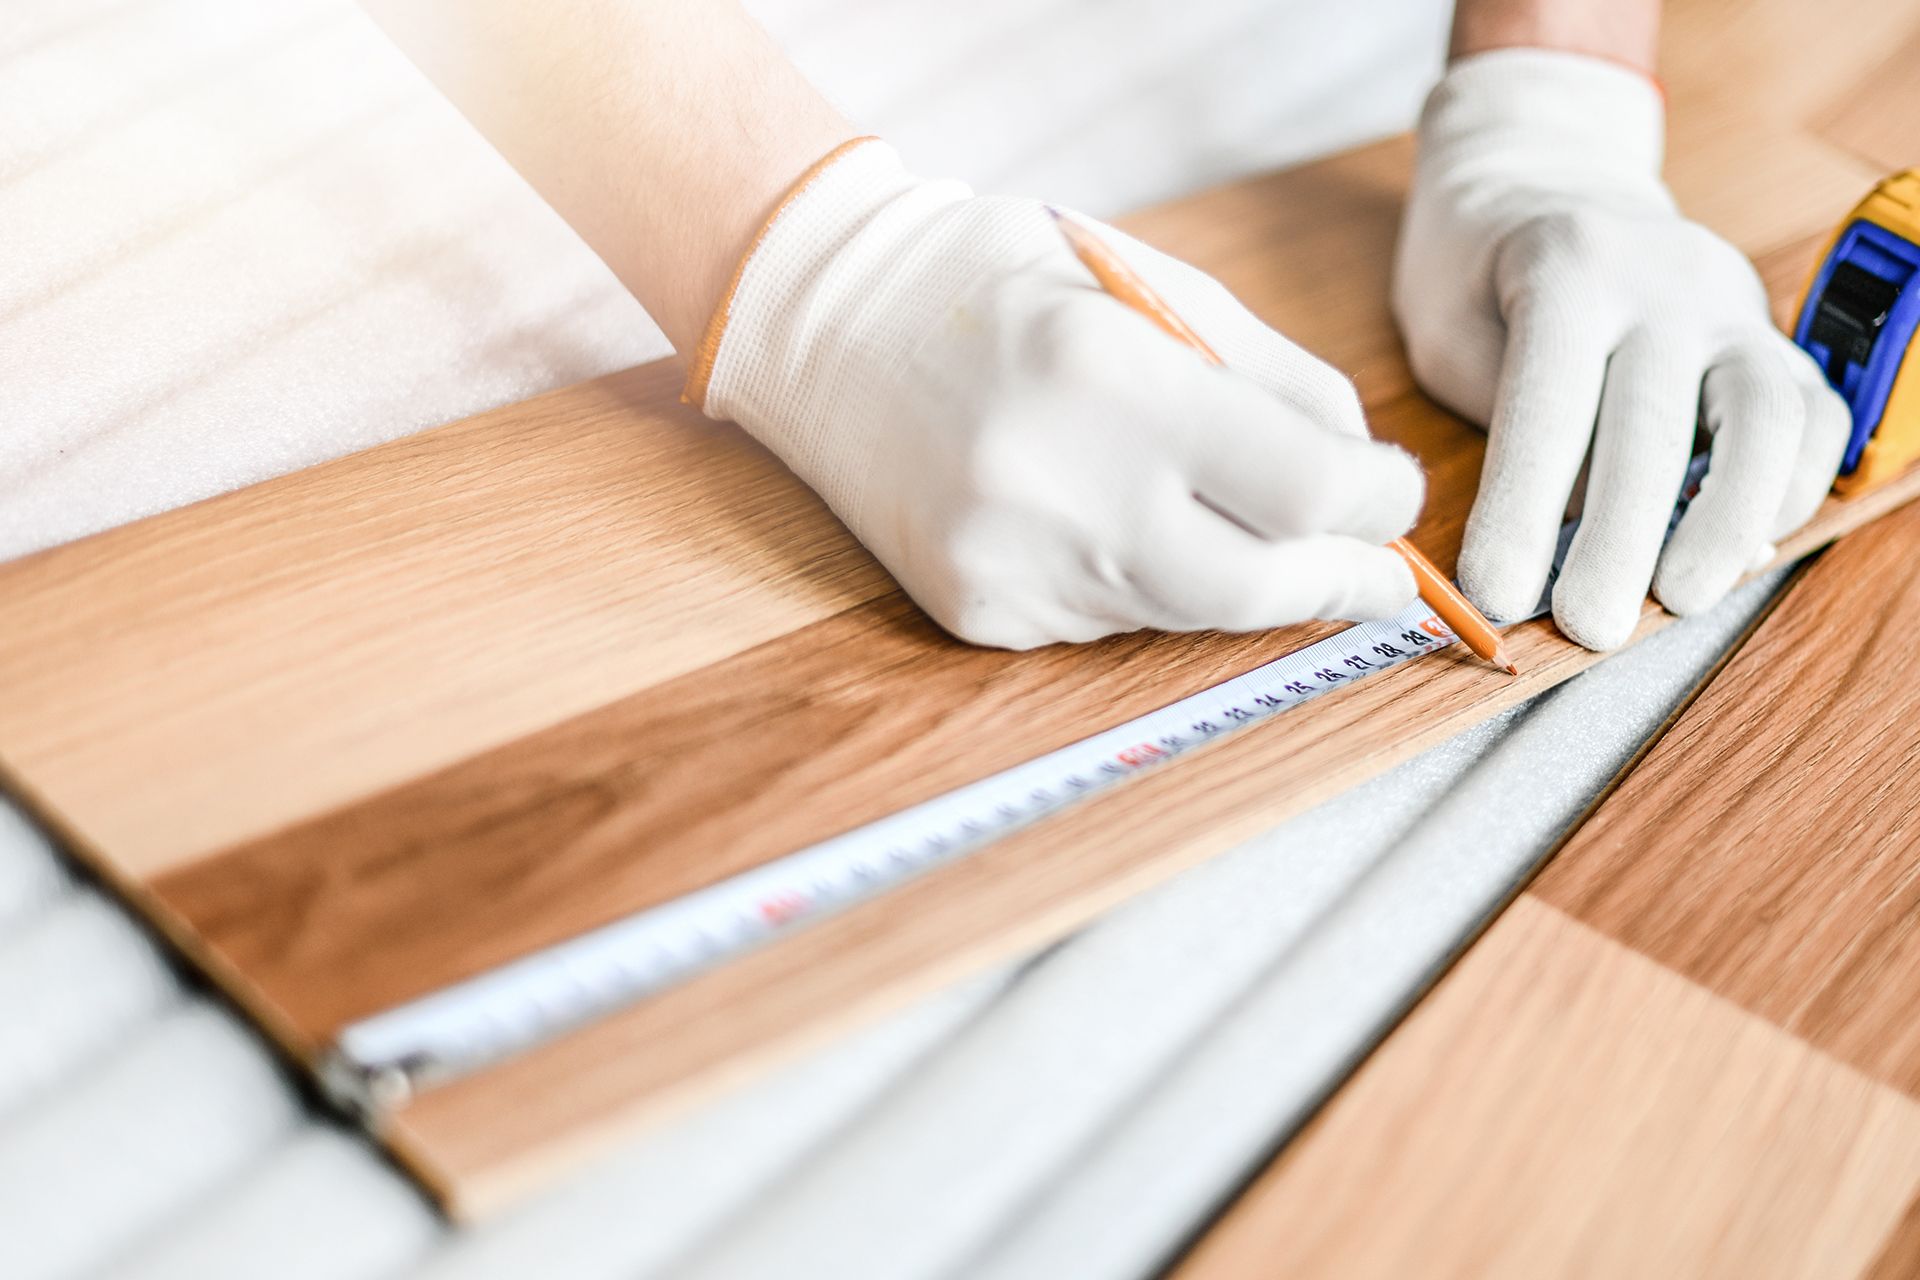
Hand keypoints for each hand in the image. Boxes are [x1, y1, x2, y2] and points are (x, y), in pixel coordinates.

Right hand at [690, 141, 1424, 648]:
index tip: (1390, 491)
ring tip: (1265, 538)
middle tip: (1377, 569)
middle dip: (1337, 581)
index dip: (1375, 504)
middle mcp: (1057, 486)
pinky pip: (1108, 624)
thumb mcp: (1153, 284)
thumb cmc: (1002, 280)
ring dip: (1247, 583)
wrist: (825, 322)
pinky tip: (1124, 528)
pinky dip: (1148, 587)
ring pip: (1185, 615)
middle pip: (1255, 588)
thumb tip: (1364, 476)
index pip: (1302, 490)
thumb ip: (1274, 380)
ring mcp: (1009, 563)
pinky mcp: (977, 611)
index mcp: (1111, 378)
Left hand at [1393, 50, 1850, 649]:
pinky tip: (1737, 550)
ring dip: (1725, 524)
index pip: (1551, 403)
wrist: (1545, 172)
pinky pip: (1809, 418)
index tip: (1495, 594)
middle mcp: (1665, 280)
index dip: (1523, 510)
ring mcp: (1731, 304)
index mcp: (1568, 266)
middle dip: (1618, 543)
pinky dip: (1782, 492)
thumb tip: (1543, 547)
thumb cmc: (1477, 270)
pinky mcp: (1771, 334)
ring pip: (1763, 419)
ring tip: (1678, 600)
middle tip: (1586, 629)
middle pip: (1653, 426)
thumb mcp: (1448, 326)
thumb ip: (1498, 417)